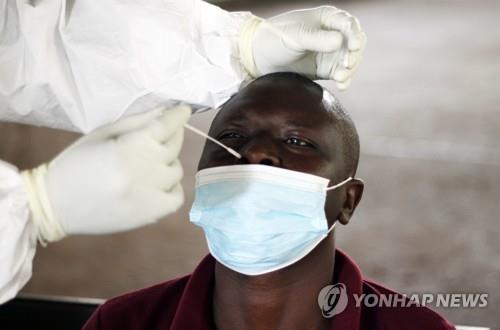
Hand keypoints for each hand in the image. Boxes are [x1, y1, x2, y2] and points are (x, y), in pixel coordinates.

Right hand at [21, 105, 190, 242]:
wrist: (56, 205)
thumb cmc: (76, 164)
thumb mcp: (102, 134)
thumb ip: (136, 122)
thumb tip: (164, 111)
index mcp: (131, 146)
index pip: (167, 126)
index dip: (178, 115)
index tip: (183, 110)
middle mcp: (145, 170)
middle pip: (174, 146)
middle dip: (171, 136)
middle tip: (158, 137)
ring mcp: (151, 194)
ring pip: (176, 171)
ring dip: (167, 163)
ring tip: (147, 165)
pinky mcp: (151, 214)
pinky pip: (177, 197)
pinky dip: (171, 188)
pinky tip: (156, 185)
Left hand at [239, 6, 366, 89]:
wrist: (259, 58)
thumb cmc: (275, 39)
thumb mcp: (295, 37)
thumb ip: (316, 39)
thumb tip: (340, 41)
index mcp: (327, 18)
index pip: (349, 24)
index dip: (354, 34)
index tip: (353, 46)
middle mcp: (332, 34)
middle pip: (355, 43)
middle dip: (354, 54)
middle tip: (347, 65)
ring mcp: (330, 52)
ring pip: (350, 60)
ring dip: (350, 69)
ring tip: (341, 78)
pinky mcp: (326, 69)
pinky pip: (341, 74)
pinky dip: (344, 79)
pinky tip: (342, 85)